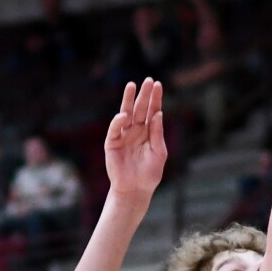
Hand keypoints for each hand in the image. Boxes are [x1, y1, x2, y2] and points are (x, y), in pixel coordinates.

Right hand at [104, 80, 166, 199]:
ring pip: (126, 114)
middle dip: (144, 95)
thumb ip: (157, 133)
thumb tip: (159, 113)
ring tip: (132, 85)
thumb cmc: (150, 173)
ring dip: (128, 100)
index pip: (152, 111)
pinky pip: (115, 130)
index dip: (155, 99)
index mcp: (149, 132)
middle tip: (148, 80)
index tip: (158, 85)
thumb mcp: (159, 152)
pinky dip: (118, 122)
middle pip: (140, 109)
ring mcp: (124, 136)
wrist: (136, 190)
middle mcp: (136, 130)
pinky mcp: (112, 143)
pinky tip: (124, 115)